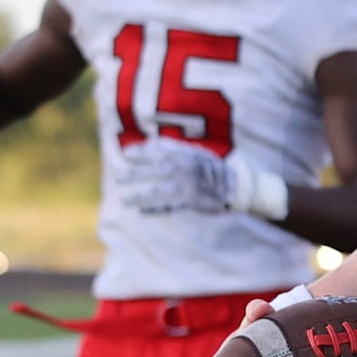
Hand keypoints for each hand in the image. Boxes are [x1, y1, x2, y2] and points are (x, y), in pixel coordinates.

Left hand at [109, 139, 286, 218]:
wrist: (239, 188)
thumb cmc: (214, 170)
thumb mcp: (196, 153)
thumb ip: (174, 149)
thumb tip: (148, 145)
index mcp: (186, 154)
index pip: (157, 150)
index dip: (141, 152)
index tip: (126, 154)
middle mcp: (185, 168)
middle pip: (153, 170)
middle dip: (134, 174)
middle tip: (118, 177)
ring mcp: (188, 186)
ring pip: (158, 190)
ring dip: (140, 195)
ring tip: (126, 199)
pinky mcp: (192, 201)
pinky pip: (170, 206)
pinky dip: (156, 209)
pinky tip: (143, 211)